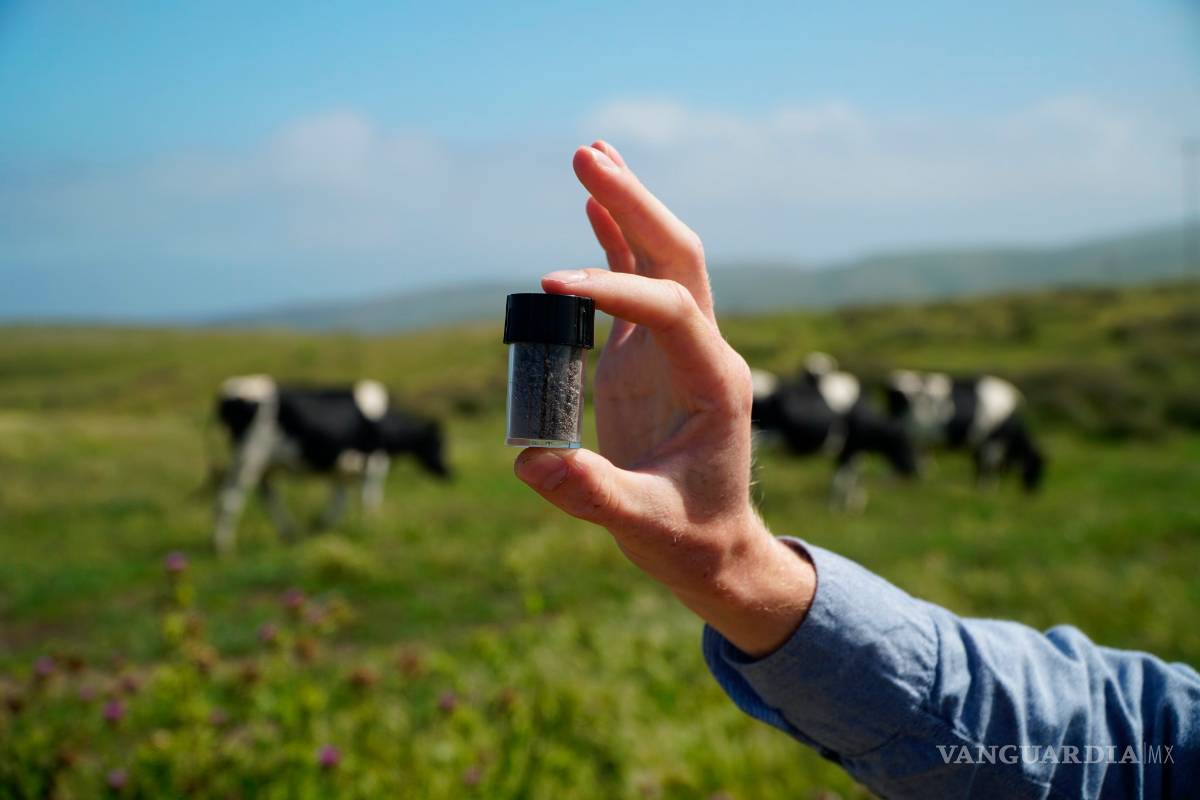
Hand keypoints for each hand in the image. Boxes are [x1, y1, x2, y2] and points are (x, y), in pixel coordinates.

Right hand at [514, 142, 814, 656]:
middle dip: (636, 204)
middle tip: (589, 155)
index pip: (671, 310)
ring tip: (590, 153)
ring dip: (627, 205)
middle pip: (675, 257)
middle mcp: (702, 352)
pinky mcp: (647, 356)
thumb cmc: (688, 537)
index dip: (614, 290)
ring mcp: (674, 348)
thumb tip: (533, 461)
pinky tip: (591, 205)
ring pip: (658, 260)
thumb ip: (594, 493)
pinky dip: (613, 243)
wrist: (711, 546)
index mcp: (715, 382)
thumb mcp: (644, 526)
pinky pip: (635, 285)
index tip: (551, 285)